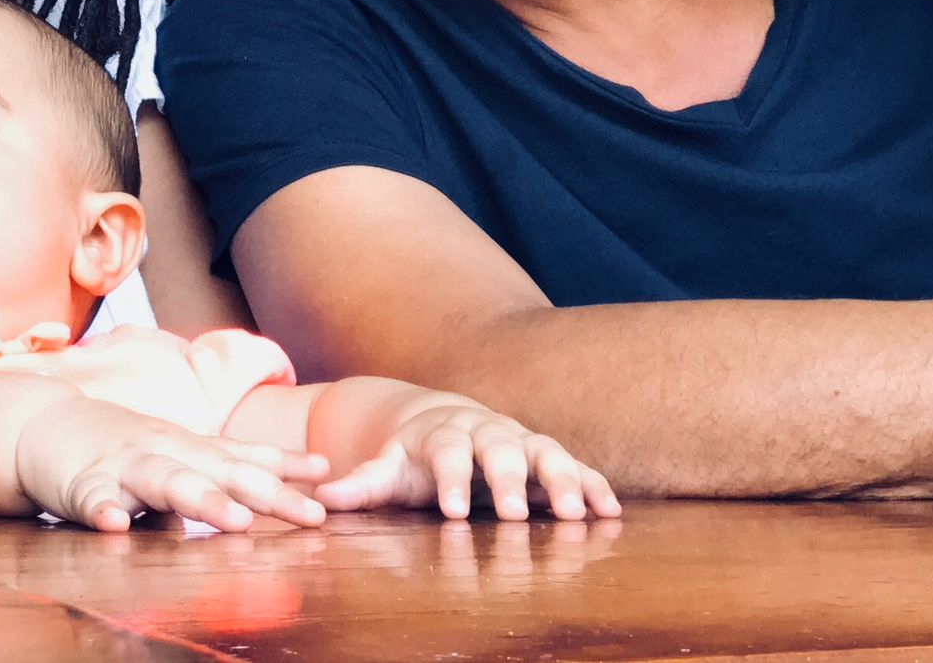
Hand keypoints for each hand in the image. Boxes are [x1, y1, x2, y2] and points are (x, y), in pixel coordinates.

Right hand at [15, 396, 329, 532]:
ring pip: (166, 481)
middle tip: (310, 515)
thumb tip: (253, 507)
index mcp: (185, 448)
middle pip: (222, 471)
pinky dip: (105, 512)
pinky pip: (94, 500)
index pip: (242, 454)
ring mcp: (123, 464)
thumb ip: (206, 479)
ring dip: (202, 498)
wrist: (39, 423)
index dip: (284, 464)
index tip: (326, 473)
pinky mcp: (81, 483)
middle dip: (269, 494)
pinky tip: (117, 527)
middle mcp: (163, 451)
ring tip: (236, 520)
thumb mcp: (167, 455)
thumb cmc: (112, 445)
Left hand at [314, 400, 619, 521]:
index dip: (450, 480)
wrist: (444, 418)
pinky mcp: (547, 456)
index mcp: (444, 436)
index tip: (451, 511)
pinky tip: (610, 511)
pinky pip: (576, 468)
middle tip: (514, 515)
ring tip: (575, 514)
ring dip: (561, 482)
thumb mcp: (387, 467)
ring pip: (545, 454)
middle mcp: (487, 433)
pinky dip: (593, 486)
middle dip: (507, 481)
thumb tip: (322, 499)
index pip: (446, 455)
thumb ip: (362, 483)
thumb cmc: (414, 454)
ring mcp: (521, 441)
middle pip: (499, 451)